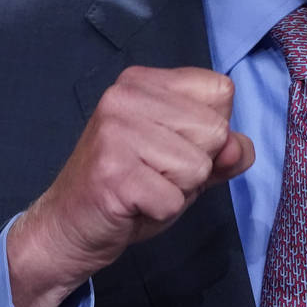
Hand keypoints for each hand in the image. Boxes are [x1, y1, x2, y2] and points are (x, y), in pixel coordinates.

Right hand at [5, 66, 254, 306]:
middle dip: (196, 165)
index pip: (220, 90)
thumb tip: (238, 146)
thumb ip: (225, 151)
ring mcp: (115, 132)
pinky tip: (132, 204)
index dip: (211, 130)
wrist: (69, 226)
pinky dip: (160, 212)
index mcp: (144, 81)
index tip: (173, 146)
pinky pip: (174, 200)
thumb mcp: (187, 162)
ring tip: (143, 187)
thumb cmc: (133, 188)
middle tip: (154, 173)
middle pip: (215, 130)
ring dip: (178, 191)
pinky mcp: (112, 172)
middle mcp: (125, 95)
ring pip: (198, 167)